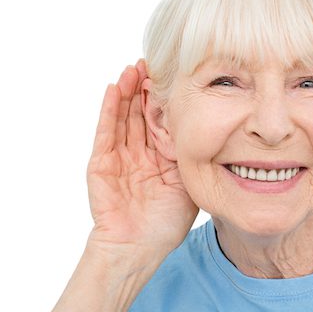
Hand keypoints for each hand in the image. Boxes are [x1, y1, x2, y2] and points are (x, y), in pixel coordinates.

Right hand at [85, 59, 198, 258]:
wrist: (137, 249)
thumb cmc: (165, 225)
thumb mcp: (187, 185)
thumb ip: (192, 158)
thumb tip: (212, 130)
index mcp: (159, 159)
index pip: (162, 122)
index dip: (166, 100)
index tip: (174, 76)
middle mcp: (138, 154)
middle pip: (140, 113)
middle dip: (146, 89)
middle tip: (152, 62)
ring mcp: (118, 157)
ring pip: (123, 116)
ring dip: (128, 91)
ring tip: (134, 67)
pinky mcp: (100, 163)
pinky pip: (106, 131)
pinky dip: (110, 109)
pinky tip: (115, 87)